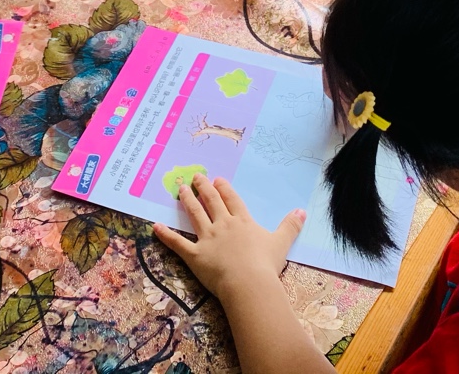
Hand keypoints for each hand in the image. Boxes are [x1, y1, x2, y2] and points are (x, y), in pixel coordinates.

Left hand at [153, 174, 304, 299]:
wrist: (248, 282)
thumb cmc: (265, 264)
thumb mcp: (281, 242)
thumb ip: (291, 225)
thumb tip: (302, 210)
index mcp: (243, 222)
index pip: (232, 200)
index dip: (224, 189)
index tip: (218, 179)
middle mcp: (223, 225)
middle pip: (211, 202)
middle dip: (202, 187)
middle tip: (195, 176)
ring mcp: (207, 239)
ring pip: (194, 215)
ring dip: (186, 201)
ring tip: (179, 189)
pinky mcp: (195, 256)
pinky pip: (178, 244)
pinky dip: (166, 235)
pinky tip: (156, 226)